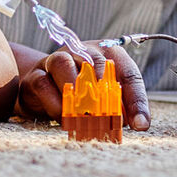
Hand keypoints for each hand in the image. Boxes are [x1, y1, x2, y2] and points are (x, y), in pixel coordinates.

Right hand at [17, 41, 149, 129]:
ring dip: (74, 92)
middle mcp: (81, 51)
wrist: (42, 86)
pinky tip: (63, 117)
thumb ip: (122, 107)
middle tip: (110, 119)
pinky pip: (43, 83)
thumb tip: (138, 124)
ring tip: (83, 115)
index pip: (127, 72)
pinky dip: (55, 102)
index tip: (140, 125)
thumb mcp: (106, 98)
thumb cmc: (82, 92)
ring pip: (63, 64)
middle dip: (104, 93)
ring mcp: (55, 60)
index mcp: (106, 53)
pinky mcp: (36, 75)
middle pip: (95, 61)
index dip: (136, 99)